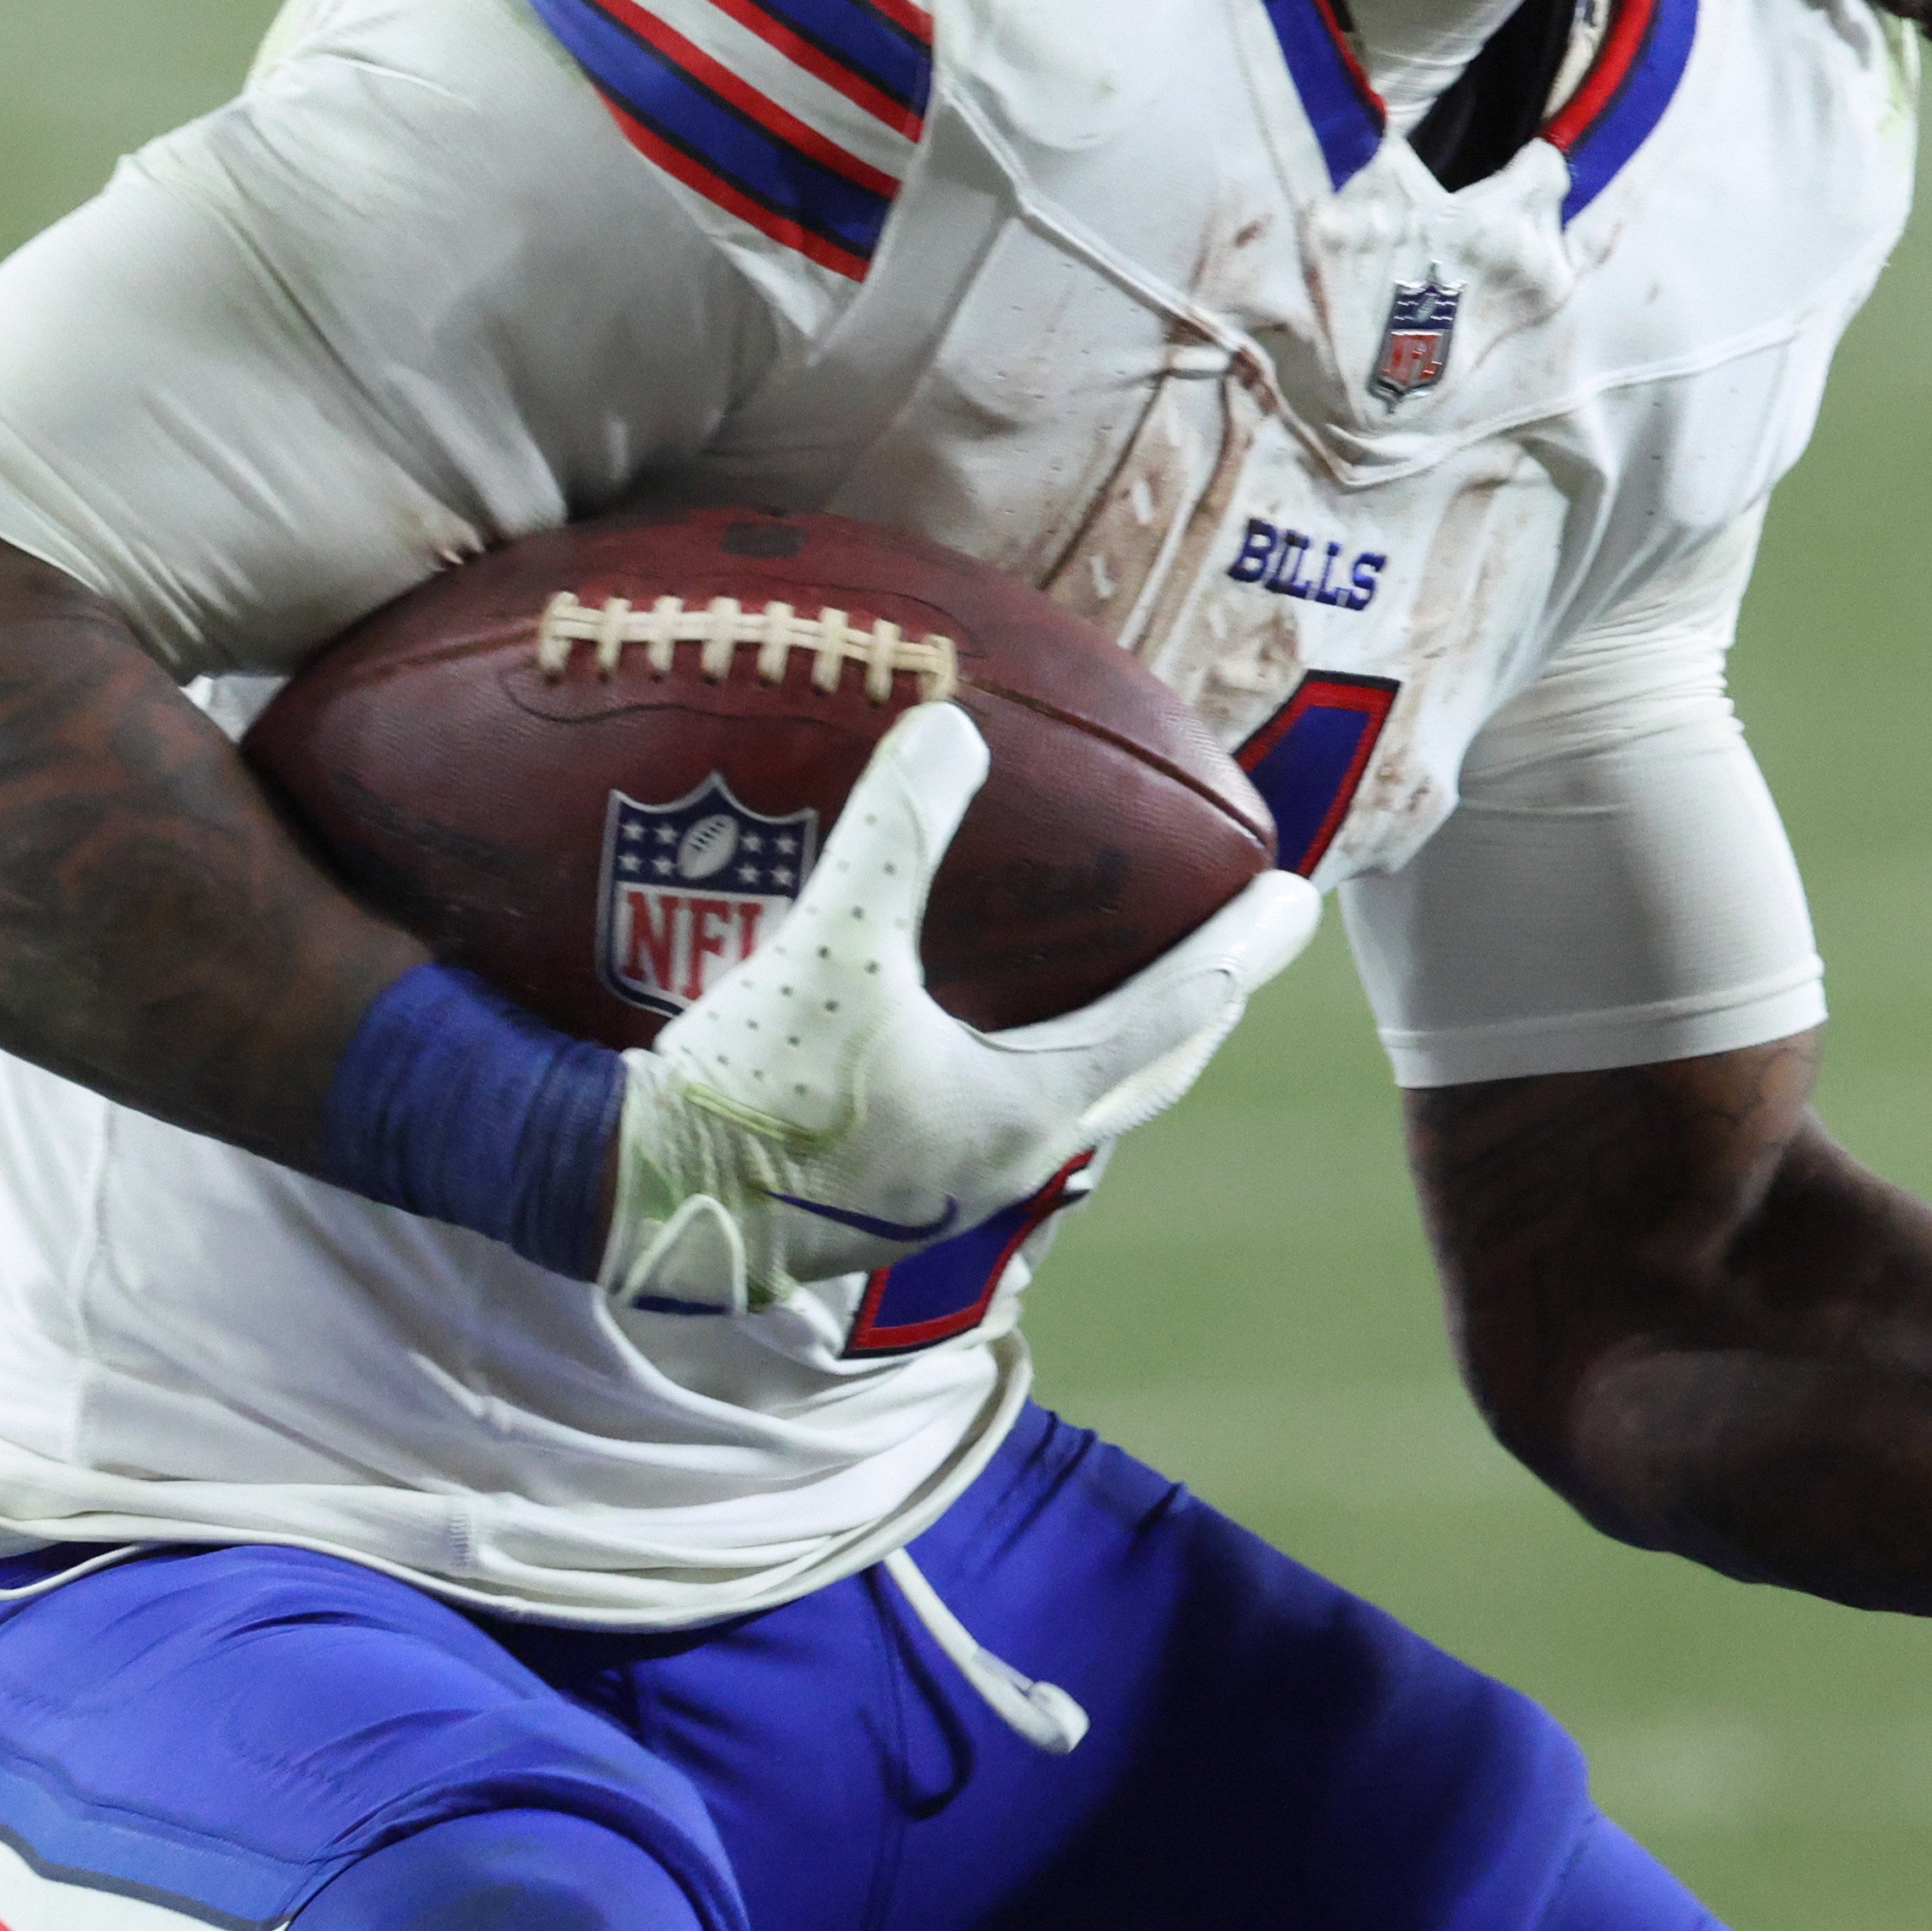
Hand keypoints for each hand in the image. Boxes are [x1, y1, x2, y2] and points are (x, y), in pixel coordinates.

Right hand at [601, 700, 1322, 1314]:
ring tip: (1131, 991)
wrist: (632, 1204)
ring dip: (1116, 1050)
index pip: (1173, 1014)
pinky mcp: (890, 1201)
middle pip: (1144, 1073)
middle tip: (1242, 947)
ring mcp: (949, 1193)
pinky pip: (997, 1123)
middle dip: (1199, 1005)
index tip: (1299, 899)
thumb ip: (895, 833)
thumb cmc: (747, 1090)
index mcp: (1025, 1107)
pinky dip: (1030, 1071)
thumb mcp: (827, 944)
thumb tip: (955, 726)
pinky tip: (987, 1042)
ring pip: (1073, 1110)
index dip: (1240, 950)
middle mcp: (1007, 1161)